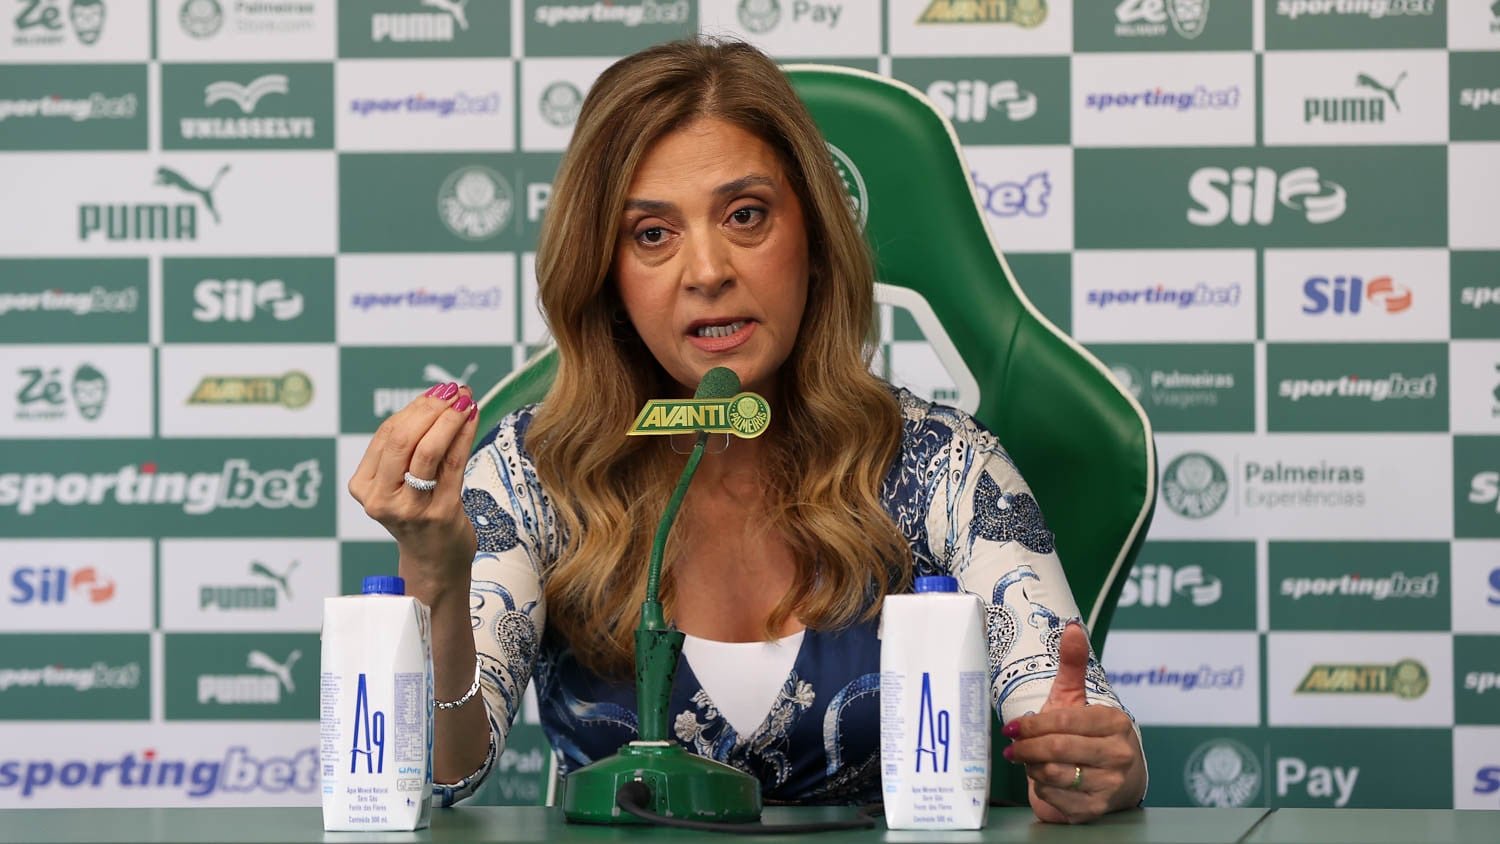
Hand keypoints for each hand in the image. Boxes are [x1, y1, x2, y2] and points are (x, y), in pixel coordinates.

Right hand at [347, 382, 479, 593]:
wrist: (435, 562)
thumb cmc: (420, 514)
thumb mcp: (400, 482)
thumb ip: (407, 447)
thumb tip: (435, 398)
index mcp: (364, 486)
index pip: (387, 435)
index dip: (415, 408)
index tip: (438, 391)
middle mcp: (381, 499)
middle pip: (402, 439)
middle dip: (431, 409)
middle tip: (453, 391)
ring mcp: (410, 508)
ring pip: (426, 450)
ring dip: (449, 419)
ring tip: (465, 401)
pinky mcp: (440, 513)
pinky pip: (452, 464)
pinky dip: (463, 436)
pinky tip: (473, 419)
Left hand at [1003, 621, 1145, 823]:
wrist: (1116, 781)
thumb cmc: (1089, 735)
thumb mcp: (1079, 699)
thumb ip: (1073, 664)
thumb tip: (1071, 626)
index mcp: (1115, 723)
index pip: (1066, 721)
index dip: (1032, 724)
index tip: (1011, 726)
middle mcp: (1119, 755)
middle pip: (1058, 749)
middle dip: (1027, 747)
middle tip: (1011, 747)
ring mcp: (1110, 785)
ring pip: (1055, 774)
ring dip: (1032, 767)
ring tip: (1027, 760)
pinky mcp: (1096, 810)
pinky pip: (1056, 798)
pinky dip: (1041, 788)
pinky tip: (1041, 779)